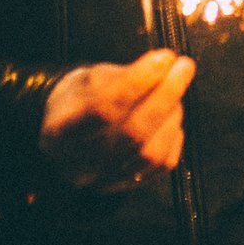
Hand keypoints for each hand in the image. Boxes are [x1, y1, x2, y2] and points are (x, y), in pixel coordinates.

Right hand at [39, 49, 195, 191]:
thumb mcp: (87, 79)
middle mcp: (79, 165)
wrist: (66, 132)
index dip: (138, 81)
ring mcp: (104, 181)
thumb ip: (121, 76)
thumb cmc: (79, 100)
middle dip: (166, 95)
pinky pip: (162, 165)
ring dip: (172, 116)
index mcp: (60, 132)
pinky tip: (171, 116)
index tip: (164, 58)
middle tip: (183, 67)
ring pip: (150, 153)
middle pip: (132, 133)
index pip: (103, 108)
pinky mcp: (126, 187)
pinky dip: (174, 136)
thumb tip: (163, 66)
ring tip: (174, 90)